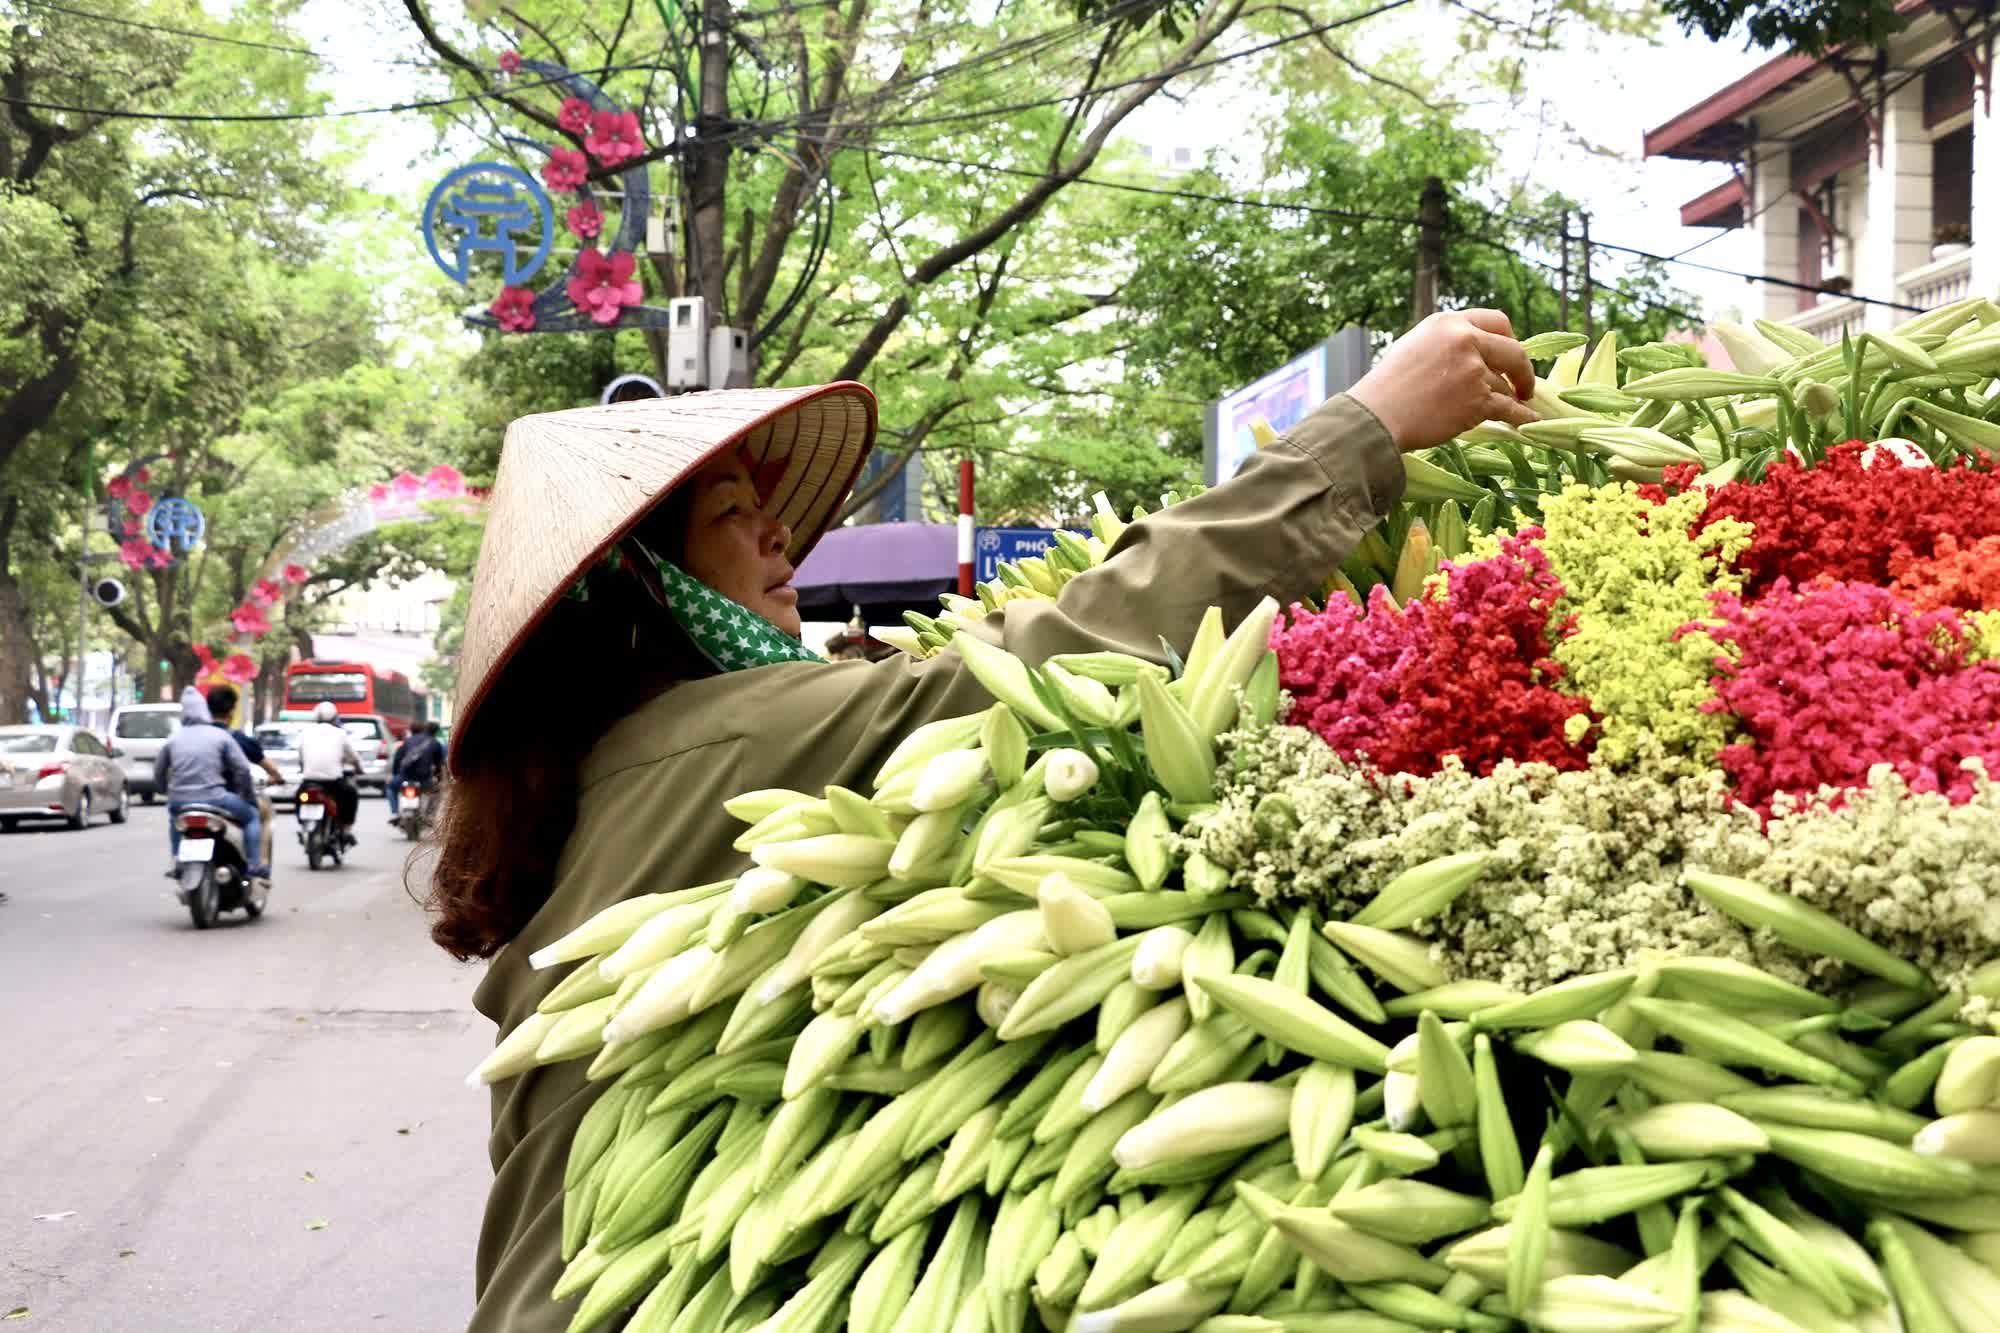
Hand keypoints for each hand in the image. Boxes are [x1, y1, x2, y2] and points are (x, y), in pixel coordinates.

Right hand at [1347, 309, 1536, 451]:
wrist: (1376, 417)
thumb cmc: (1387, 387)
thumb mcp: (1415, 346)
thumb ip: (1447, 343)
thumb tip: (1477, 352)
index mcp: (1448, 323)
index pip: (1496, 321)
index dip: (1508, 339)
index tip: (1510, 354)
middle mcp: (1465, 340)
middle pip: (1513, 351)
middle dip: (1522, 369)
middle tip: (1523, 384)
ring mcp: (1474, 370)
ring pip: (1504, 385)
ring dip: (1507, 398)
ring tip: (1511, 407)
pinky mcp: (1477, 400)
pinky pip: (1508, 408)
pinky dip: (1520, 415)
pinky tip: (1528, 418)